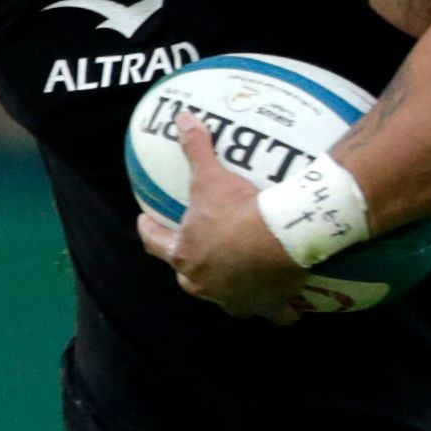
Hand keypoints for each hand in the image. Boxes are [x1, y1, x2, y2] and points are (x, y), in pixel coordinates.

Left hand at [138, 115, 309, 322]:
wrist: (281, 236)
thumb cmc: (238, 209)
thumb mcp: (212, 177)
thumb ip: (196, 148)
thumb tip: (182, 118)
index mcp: (186, 255)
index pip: (156, 244)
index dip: (149, 232)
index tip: (145, 223)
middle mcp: (205, 283)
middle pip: (189, 279)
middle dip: (190, 268)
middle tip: (196, 254)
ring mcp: (234, 299)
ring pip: (226, 298)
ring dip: (229, 289)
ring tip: (238, 277)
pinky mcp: (266, 306)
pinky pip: (273, 313)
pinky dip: (277, 310)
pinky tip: (285, 309)